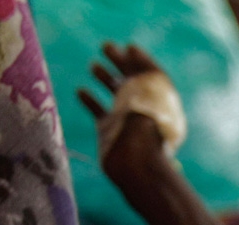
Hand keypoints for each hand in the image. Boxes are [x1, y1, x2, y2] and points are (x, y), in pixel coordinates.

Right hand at [77, 43, 173, 188]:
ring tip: (94, 65)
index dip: (141, 60)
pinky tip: (81, 90)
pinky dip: (89, 100)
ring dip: (105, 77)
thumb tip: (131, 50)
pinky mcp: (108, 130)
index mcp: (157, 100)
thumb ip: (143, 72)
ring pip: (114, 94)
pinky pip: (98, 111)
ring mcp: (124, 119)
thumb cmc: (147, 129)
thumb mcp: (150, 94)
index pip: (150, 74)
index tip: (128, 47)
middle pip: (131, 80)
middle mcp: (142, 108)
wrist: (136, 163)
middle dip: (120, 62)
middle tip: (106, 46)